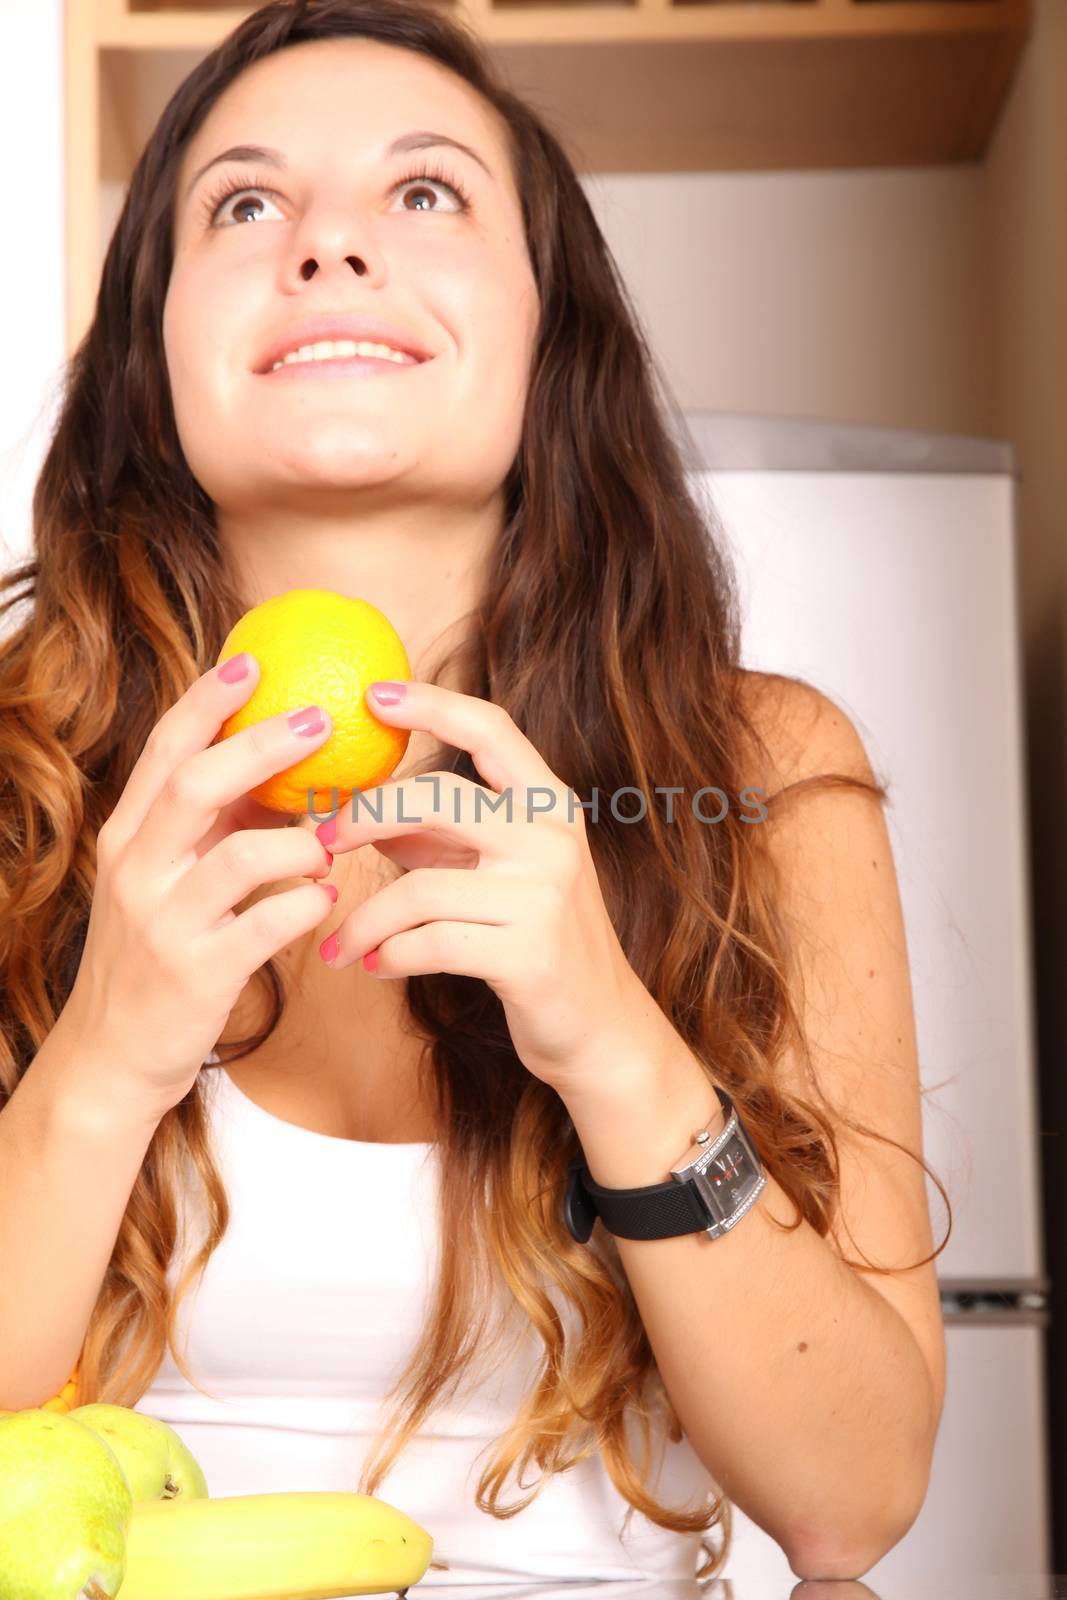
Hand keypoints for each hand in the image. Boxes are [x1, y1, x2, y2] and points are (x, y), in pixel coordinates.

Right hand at [65, 658, 335, 1121]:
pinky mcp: (198, 972)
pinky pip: (267, 925)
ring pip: (239, 857)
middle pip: (196, 785)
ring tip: (328, 845)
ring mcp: (164, 922)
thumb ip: (210, 825)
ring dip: (298, 843)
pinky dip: (307, 904)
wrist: (112, 1056)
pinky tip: (325, 902)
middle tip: (317, 721)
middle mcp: (137, 870)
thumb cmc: (155, 955)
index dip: (206, 701)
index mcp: (129, 836)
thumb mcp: (165, 879)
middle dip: (260, 746)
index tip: (251, 659)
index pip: (165, 752)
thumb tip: (276, 762)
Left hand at [314, 680, 648, 1097]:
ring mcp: (544, 897)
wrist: (603, 1026)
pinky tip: (375, 967)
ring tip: (339, 943)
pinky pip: (429, 944)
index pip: (491, 729)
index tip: (373, 694)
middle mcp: (552, 840)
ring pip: (420, 888)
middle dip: (364, 817)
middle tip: (319, 841)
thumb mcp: (500, 873)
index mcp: (549, 806)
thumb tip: (359, 810)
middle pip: (438, 797)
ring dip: (364, 919)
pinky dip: (389, 956)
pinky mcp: (529, 955)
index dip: (431, 704)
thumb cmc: (538, 941)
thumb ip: (443, 836)